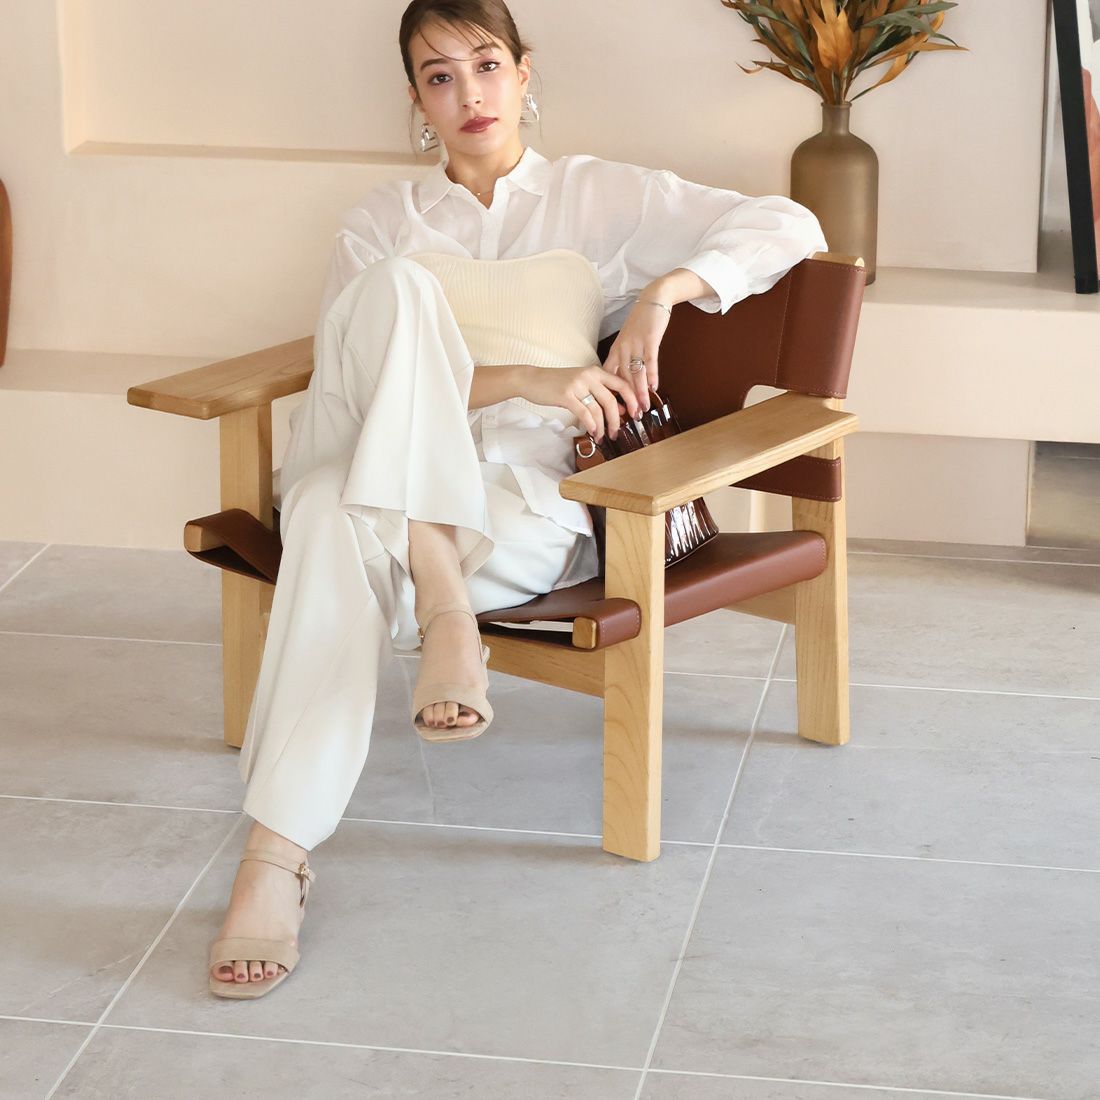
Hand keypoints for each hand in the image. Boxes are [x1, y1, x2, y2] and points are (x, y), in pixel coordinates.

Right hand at [518, 364, 641, 441]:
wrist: (531, 379)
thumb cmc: (557, 383)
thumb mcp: (582, 384)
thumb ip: (600, 394)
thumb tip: (621, 409)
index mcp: (595, 371)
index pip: (621, 384)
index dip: (632, 400)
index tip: (637, 414)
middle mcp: (589, 376)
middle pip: (612, 400)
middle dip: (617, 420)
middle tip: (617, 432)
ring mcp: (577, 385)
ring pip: (598, 409)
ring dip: (603, 426)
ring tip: (602, 436)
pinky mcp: (566, 395)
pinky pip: (585, 413)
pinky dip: (591, 425)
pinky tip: (593, 433)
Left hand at [602, 293, 672, 410]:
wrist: (653, 299)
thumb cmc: (641, 322)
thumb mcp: (627, 340)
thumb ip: (625, 359)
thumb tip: (626, 381)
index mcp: (615, 350)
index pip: (608, 376)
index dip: (609, 393)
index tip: (611, 409)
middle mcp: (622, 349)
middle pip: (621, 379)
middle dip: (626, 400)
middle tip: (629, 417)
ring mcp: (635, 344)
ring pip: (635, 373)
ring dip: (639, 392)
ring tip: (643, 408)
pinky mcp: (649, 340)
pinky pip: (649, 361)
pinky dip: (652, 375)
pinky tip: (653, 388)